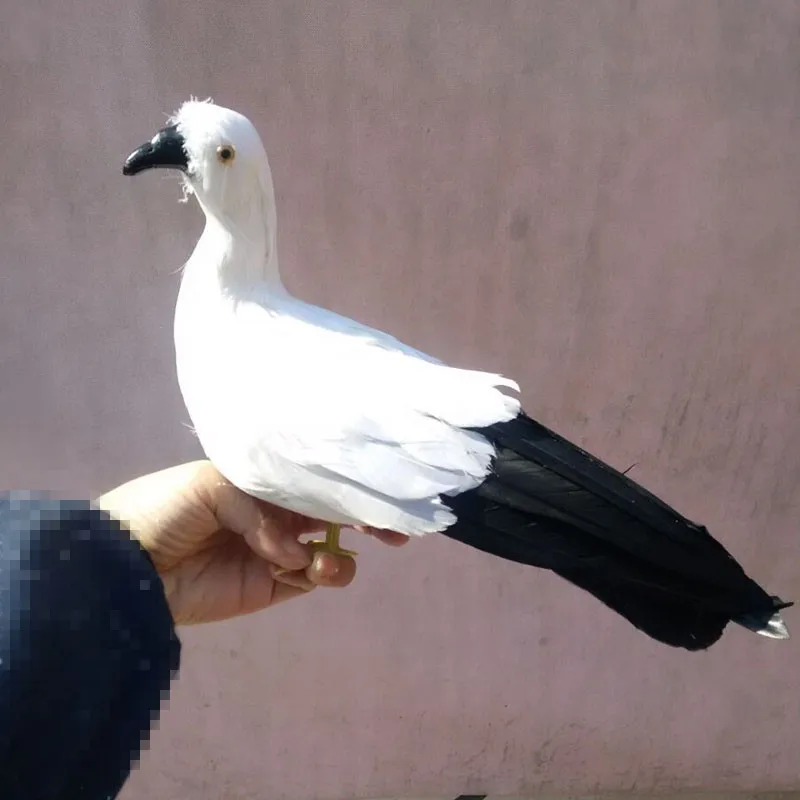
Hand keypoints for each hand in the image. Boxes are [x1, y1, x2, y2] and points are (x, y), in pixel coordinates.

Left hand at [97, 460, 407, 624]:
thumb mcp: (212, 482)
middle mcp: (276, 512)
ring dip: (340, 552)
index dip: (351, 482)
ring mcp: (276, 550)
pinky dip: (318, 573)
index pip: (317, 478)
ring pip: (330, 550)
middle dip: (368, 519)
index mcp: (263, 480)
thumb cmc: (164, 507)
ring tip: (322, 560)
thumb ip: (263, 507)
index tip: (387, 488)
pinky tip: (300, 567)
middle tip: (398, 532)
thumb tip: (292, 548)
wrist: (125, 565)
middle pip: (334, 514)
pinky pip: (311, 579)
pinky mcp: (271, 586)